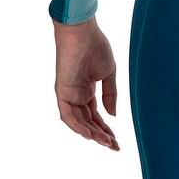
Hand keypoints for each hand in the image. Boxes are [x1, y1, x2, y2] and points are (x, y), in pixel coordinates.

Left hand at [53, 16, 119, 149]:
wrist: (83, 32)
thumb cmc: (96, 47)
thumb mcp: (108, 73)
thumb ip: (110, 94)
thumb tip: (113, 115)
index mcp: (87, 90)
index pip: (96, 115)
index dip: (106, 128)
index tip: (116, 140)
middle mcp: (77, 95)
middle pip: (88, 122)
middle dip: (101, 135)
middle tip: (114, 146)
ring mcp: (68, 95)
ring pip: (78, 122)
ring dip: (92, 134)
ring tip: (106, 142)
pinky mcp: (62, 92)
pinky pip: (67, 115)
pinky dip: (77, 126)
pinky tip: (90, 133)